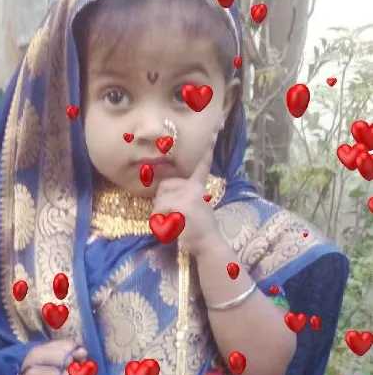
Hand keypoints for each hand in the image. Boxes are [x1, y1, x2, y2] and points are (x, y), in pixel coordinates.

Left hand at [151, 132, 219, 256]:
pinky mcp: (181, 205)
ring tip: (176, 225)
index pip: (201, 165)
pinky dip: (161, 224)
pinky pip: (159, 212)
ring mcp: (187, 196)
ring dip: (161, 216)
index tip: (214, 130)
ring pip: (159, 201)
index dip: (207, 148)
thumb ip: (185, 197)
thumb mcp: (196, 208)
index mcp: (197, 187)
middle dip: (162, 203)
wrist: (208, 244)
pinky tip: (174, 229)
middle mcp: (193, 188)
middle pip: (163, 187)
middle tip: (175, 218)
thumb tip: (166, 192)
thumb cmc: (200, 231)